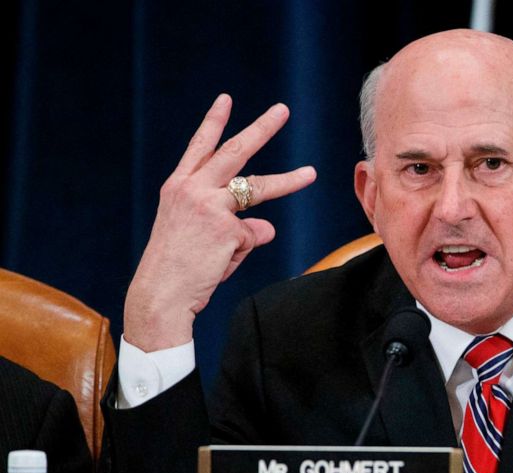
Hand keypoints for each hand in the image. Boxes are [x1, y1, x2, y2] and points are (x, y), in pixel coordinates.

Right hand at [124, 94, 316, 350]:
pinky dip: (239, 254)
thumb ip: (235, 226)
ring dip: (289, 181)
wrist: (161, 293)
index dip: (214, 123)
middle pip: (236, 151)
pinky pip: (249, 238)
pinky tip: (218, 263)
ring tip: (311, 173)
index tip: (226, 99)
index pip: (200, 147)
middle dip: (261, 128)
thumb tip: (269, 228)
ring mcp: (210, 205)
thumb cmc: (178, 267)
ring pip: (258, 188)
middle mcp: (192, 188)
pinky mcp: (226, 227)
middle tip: (283, 110)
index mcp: (179, 187)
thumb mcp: (202, 237)